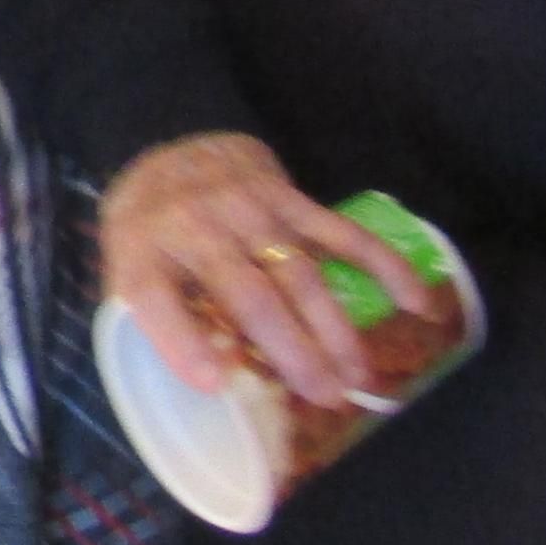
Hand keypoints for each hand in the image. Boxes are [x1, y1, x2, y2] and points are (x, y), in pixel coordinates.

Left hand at [100, 130, 432, 409]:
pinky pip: (343, 234)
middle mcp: (195, 224)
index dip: (182, 342)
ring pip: (301, 273)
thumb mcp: (129, 269)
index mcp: (142, 249)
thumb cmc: (153, 229)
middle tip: (325, 397)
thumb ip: (164, 319)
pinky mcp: (291, 199)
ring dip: (335, 328)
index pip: (153, 296)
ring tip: (357, 377)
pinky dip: (384, 267)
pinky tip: (416, 303)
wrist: (173, 147)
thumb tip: (220, 380)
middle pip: (248, 294)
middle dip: (292, 350)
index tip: (216, 384)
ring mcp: (250, 209)